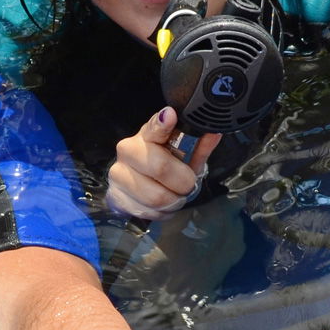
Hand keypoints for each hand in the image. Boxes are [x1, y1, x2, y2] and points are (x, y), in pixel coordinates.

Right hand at [106, 109, 220, 219]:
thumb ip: (200, 147)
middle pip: (160, 167)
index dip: (163, 124)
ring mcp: (118, 174)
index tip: (171, 116)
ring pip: (156, 196)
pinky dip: (162, 213)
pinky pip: (148, 211)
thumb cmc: (164, 168)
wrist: (135, 189)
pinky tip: (161, 205)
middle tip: (186, 185)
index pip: (155, 127)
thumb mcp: (185, 158)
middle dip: (182, 182)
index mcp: (147, 135)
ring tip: (174, 196)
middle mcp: (128, 150)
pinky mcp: (115, 196)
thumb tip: (214, 134)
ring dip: (173, 201)